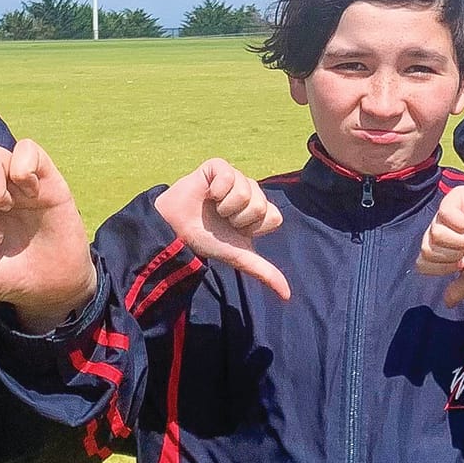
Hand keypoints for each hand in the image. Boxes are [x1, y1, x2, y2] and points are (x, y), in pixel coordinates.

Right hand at [154, 159, 289, 300]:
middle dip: (238, 218)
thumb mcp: (238, 257)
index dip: (253, 228)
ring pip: (245, 191)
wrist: (176, 230)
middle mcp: (250, 192)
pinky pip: (229, 176)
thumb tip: (287, 296)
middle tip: (222, 219)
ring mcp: (235, 178)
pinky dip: (216, 190)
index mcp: (259, 211)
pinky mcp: (218, 166)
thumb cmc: (207, 240)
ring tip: (213, 207)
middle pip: (261, 205)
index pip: (274, 217)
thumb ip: (264, 272)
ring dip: (225, 206)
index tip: (236, 231)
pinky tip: (207, 194)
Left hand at [417, 186, 463, 305]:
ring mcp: (450, 211)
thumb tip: (447, 303)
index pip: (422, 262)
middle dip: (451, 256)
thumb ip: (458, 290)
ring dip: (458, 241)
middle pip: (426, 248)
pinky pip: (444, 212)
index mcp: (443, 247)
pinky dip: (459, 222)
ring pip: (435, 233)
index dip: (442, 268)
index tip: (463, 264)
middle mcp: (443, 228)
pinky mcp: (460, 196)